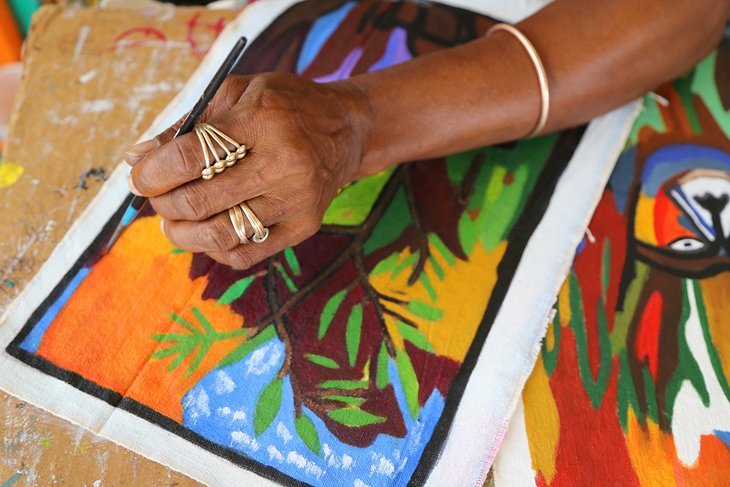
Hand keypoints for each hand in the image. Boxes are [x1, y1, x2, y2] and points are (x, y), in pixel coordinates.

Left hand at [124, 73, 368, 268]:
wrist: (347, 130)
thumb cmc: (285, 106)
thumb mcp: (239, 93)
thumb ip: (189, 124)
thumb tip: (139, 157)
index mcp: (262, 120)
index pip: (192, 156)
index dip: (153, 172)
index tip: (139, 177)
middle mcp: (284, 163)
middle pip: (200, 200)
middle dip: (163, 203)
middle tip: (155, 197)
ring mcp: (296, 200)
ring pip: (220, 234)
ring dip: (182, 234)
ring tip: (172, 222)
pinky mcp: (304, 225)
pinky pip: (247, 254)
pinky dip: (215, 249)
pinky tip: (205, 233)